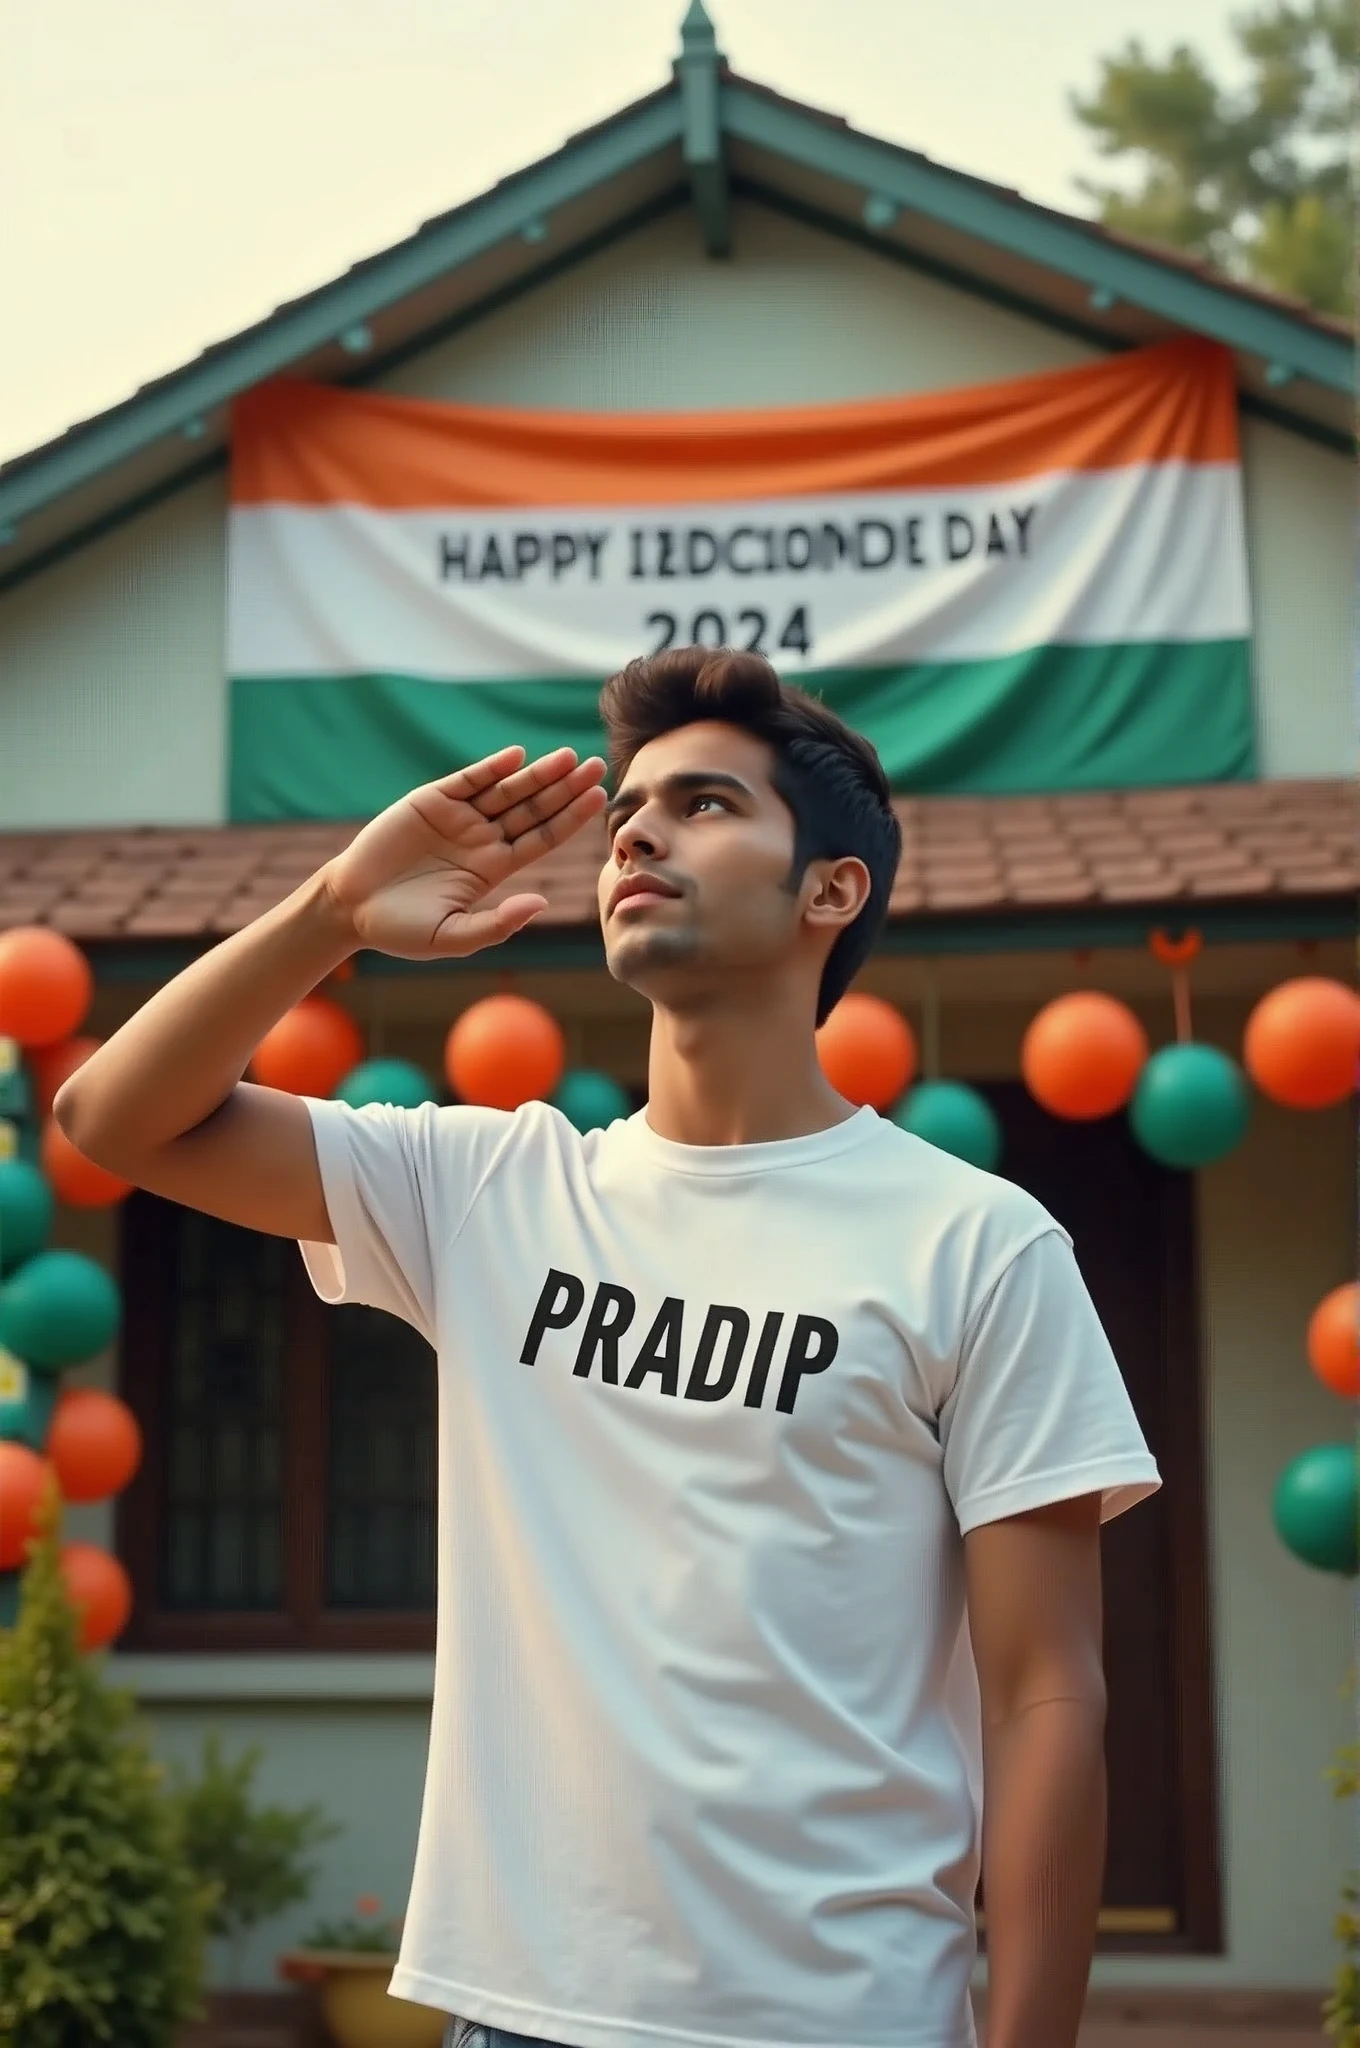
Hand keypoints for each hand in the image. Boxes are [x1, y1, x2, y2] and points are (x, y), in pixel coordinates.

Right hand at [321, 745, 607, 960]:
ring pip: (507, 791)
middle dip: (565, 788)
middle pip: (533, 809)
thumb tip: (542, 902)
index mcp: (494, 868)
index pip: (542, 838)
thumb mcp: (453, 937)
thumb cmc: (402, 930)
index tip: (599, 799)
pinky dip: (491, 768)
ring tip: (568, 757)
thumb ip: (498, 923)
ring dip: (538, 774)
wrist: (350, 909)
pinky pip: (468, 780)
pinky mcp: (430, 801)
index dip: (570, 819)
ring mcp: (458, 817)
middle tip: (598, 766)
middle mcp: (482, 838)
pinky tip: (517, 757)